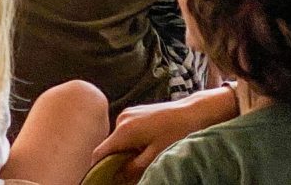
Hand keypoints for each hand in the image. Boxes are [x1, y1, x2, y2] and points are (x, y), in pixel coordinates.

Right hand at [91, 91, 236, 178]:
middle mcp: (122, 118)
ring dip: (124, 153)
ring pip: (118, 140)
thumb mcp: (153, 158)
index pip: (99, 153)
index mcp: (124, 130)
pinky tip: (145, 149)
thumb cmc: (175, 135)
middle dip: (114, 163)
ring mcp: (129, 113)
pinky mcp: (136, 112)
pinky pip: (126, 132)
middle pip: (109, 147)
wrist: (193, 112)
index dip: (97, 170)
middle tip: (126, 176)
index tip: (101, 182)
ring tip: (141, 161)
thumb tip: (114, 178)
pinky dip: (130, 144)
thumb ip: (131, 169)